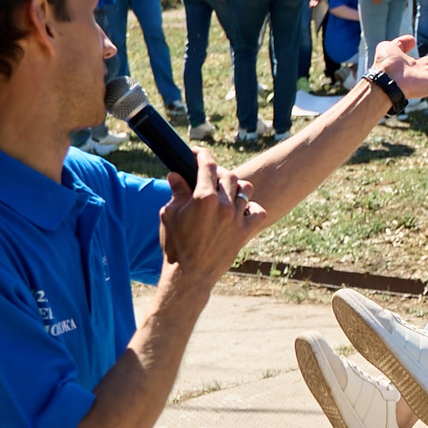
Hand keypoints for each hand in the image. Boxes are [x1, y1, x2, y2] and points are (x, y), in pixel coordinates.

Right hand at [159, 149, 255, 275]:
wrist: (190, 274)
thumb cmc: (175, 244)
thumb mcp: (169, 214)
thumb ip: (177, 192)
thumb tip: (175, 174)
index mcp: (203, 197)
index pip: (207, 165)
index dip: (202, 155)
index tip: (198, 153)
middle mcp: (223, 205)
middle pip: (228, 175)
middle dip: (218, 172)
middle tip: (209, 177)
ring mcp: (237, 218)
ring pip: (245, 189)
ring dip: (236, 187)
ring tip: (226, 192)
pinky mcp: (245, 232)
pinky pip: (258, 211)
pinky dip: (252, 207)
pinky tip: (241, 210)